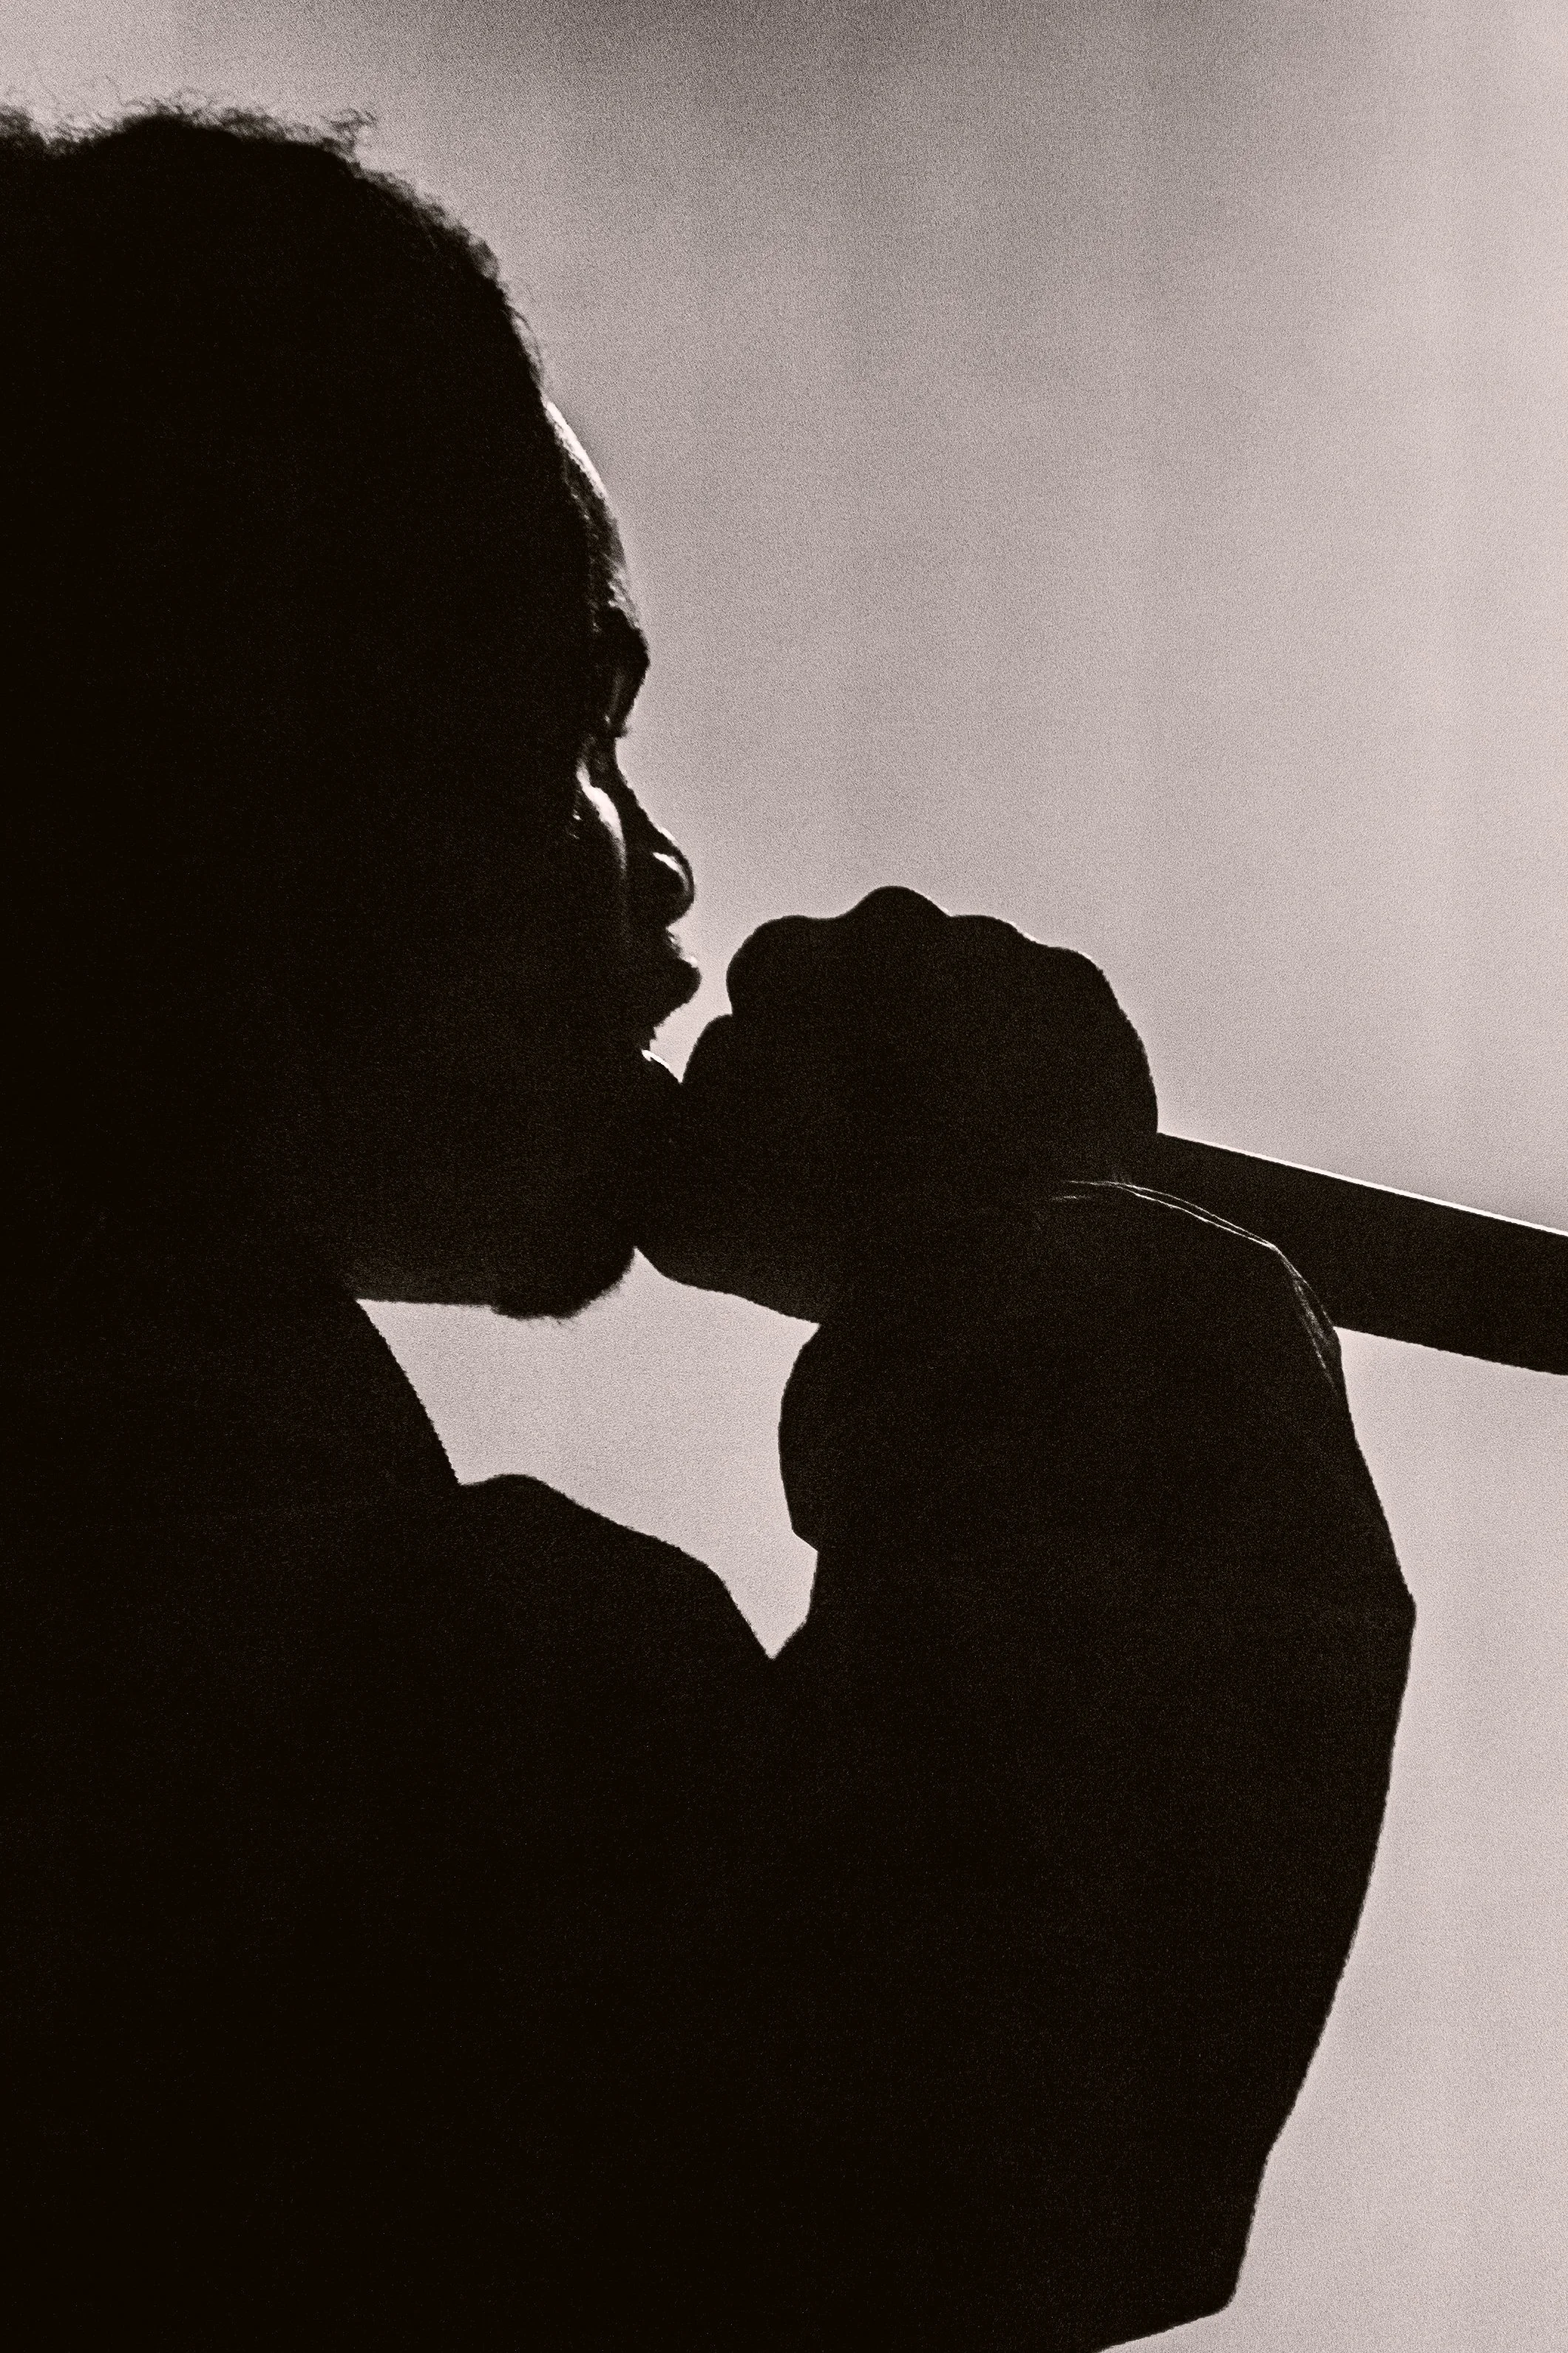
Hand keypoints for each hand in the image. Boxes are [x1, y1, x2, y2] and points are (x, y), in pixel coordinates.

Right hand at [636, 887, 1157, 1320]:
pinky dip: (1034, 1071)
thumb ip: (655, 1140)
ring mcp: (993, 947)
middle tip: (885, 1140)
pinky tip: (1023, 1147)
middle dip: (874, 1038)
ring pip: (959, 991)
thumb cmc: (826, 1233)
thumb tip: (679, 1098)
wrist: (999, 1258)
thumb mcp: (683, 1212)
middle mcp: (892, 925)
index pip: (768, 983)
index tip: (807, 1127)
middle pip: (870, 977)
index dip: (783, 1058)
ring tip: (962, 1153)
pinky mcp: (1083, 991)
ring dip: (956, 1049)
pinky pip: (1046, 1021)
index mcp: (787, 959)